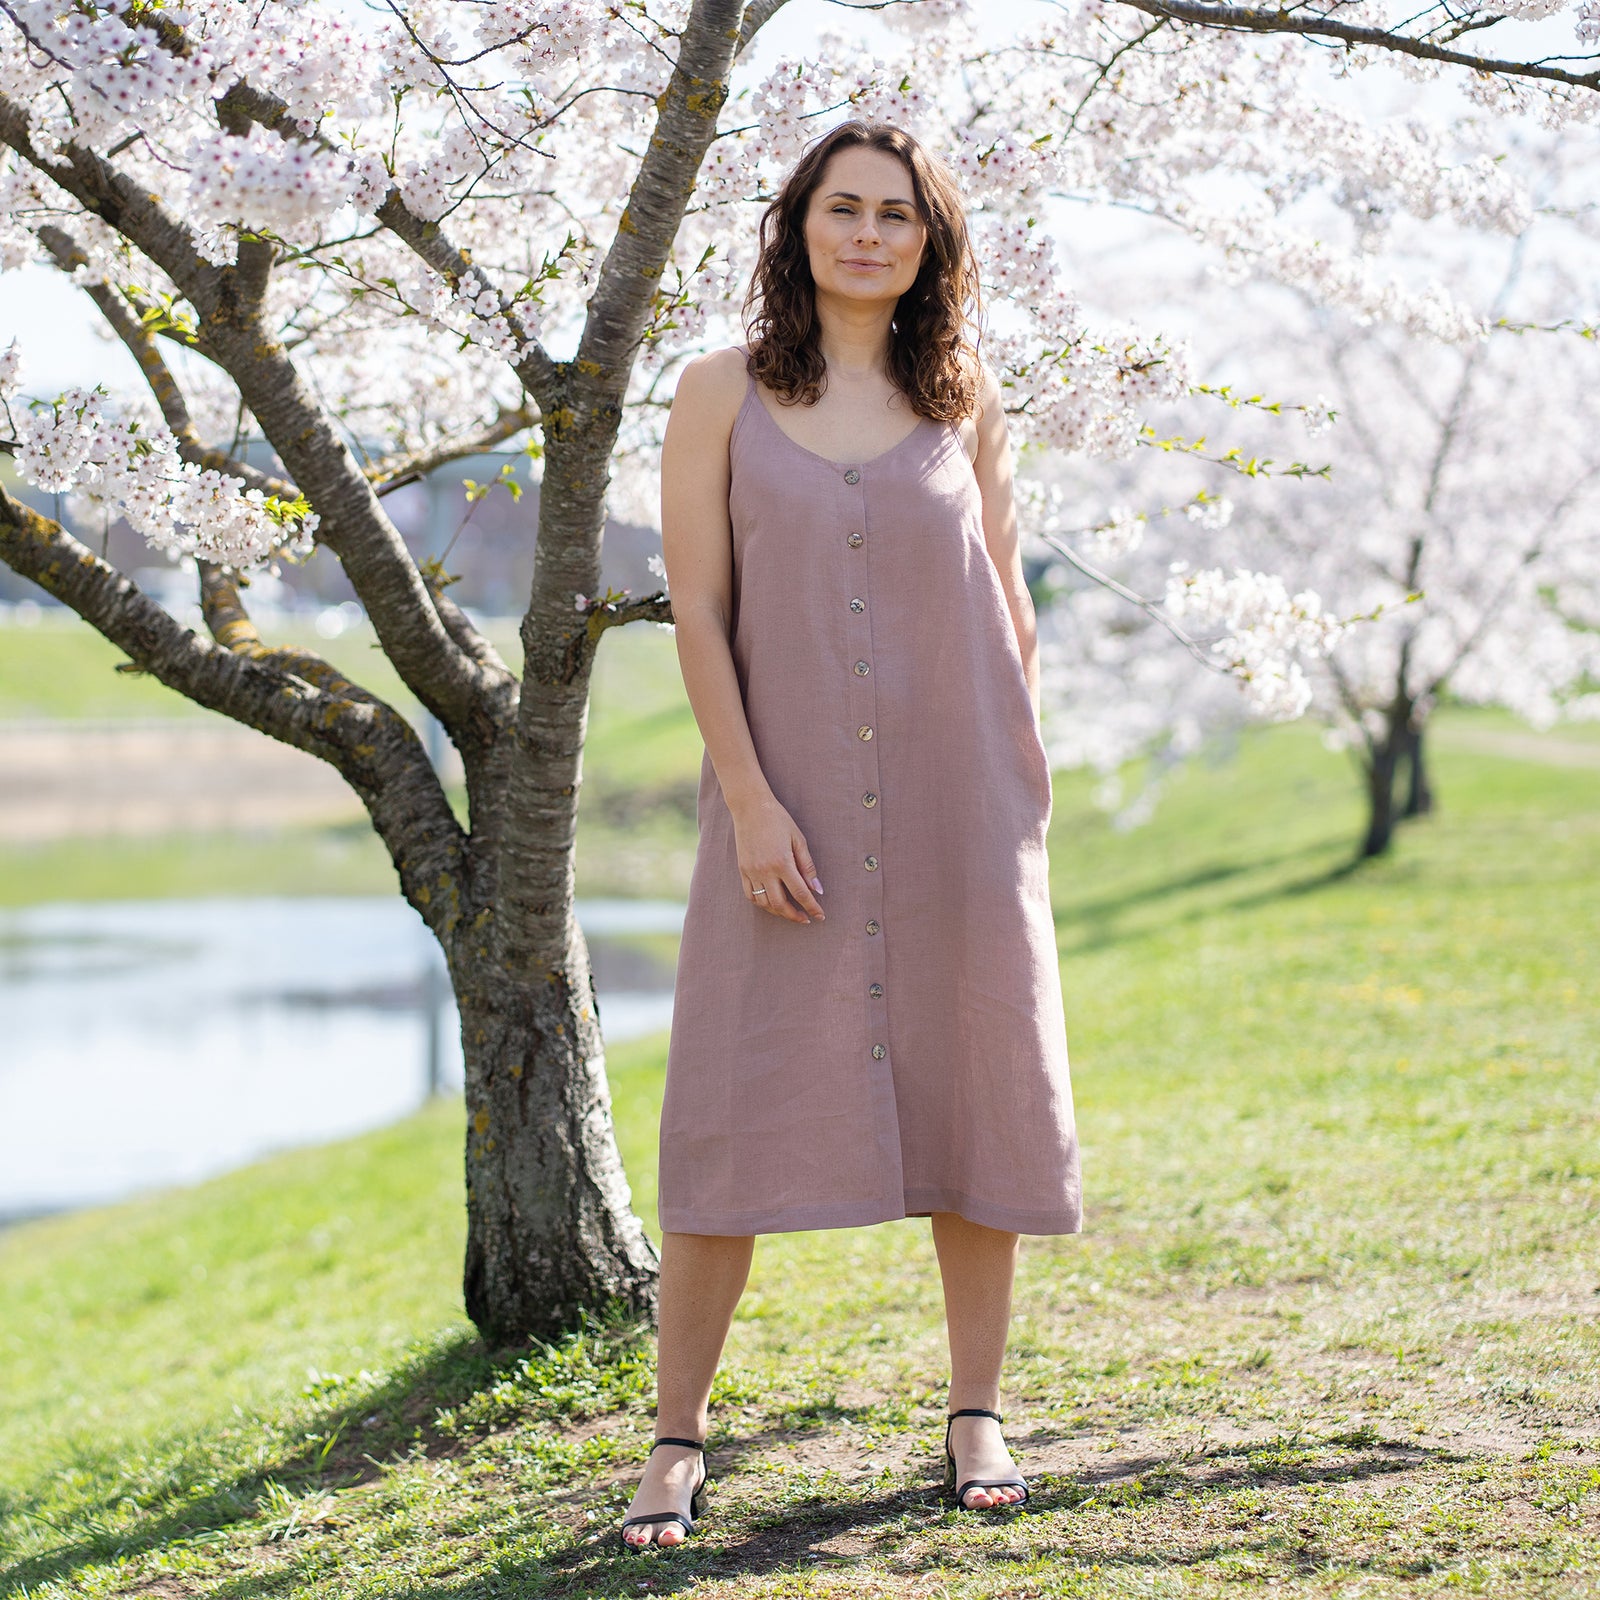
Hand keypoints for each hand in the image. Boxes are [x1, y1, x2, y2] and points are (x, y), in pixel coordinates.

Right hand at [730, 795, 825, 923]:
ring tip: (790, 911)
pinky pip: (750, 895)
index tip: (820, 916)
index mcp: (782, 862)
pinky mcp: (742, 870)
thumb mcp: (798, 839)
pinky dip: (762, 903)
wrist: (750, 807)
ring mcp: (751, 871)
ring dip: (778, 912)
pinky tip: (771, 903)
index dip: (812, 907)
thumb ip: (807, 866)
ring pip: (764, 903)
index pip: (800, 893)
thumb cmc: (778, 820)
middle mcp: (765, 870)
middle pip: (780, 904)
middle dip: (794, 915)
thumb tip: (817, 889)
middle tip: (805, 918)